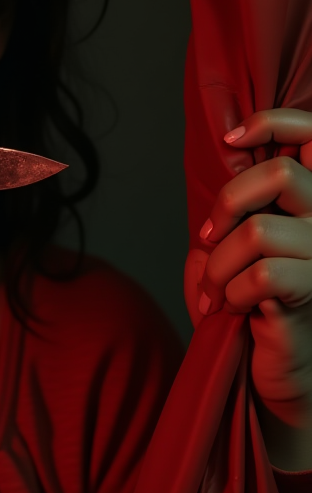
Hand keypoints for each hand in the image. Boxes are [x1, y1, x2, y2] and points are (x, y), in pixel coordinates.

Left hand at [182, 108, 311, 469]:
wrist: (278, 370)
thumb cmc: (252, 302)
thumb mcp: (234, 245)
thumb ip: (238, 206)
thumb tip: (226, 160)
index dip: (277, 122)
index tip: (234, 138)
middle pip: (282, 175)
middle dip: (228, 204)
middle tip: (210, 239)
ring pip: (259, 232)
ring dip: (218, 264)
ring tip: (214, 290)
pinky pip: (261, 276)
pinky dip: (229, 292)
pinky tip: (230, 308)